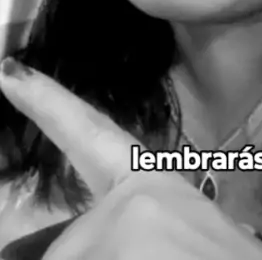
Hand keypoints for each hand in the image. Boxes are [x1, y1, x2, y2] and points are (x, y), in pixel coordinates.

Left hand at [0, 59, 261, 259]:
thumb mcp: (190, 242)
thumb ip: (146, 226)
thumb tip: (121, 232)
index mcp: (157, 192)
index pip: (93, 136)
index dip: (48, 104)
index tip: (8, 71)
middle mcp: (133, 201)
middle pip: (74, 248)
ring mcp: (119, 226)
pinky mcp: (116, 245)